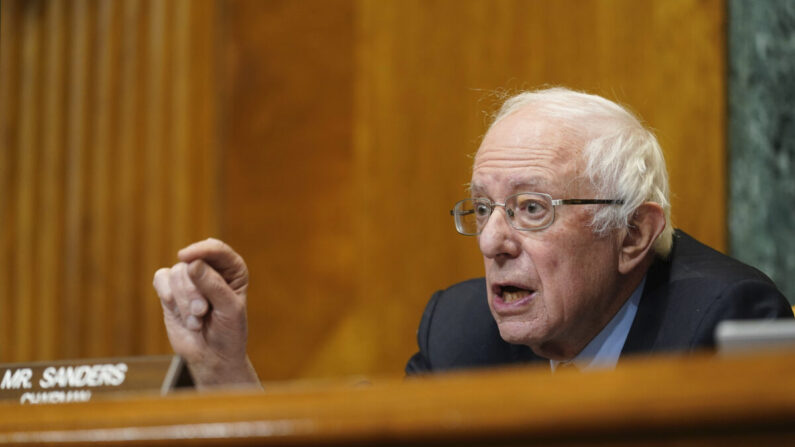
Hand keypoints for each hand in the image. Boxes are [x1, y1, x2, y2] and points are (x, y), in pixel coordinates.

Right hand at [152, 238, 259, 388]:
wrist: (212, 356)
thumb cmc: (228, 332)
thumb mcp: (229, 310)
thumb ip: (214, 286)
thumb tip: (193, 263)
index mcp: (232, 269)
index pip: (216, 249)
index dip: (201, 250)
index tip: (185, 257)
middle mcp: (211, 269)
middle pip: (192, 264)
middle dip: (193, 292)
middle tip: (202, 312)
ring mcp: (190, 279)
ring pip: (176, 273)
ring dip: (184, 302)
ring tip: (196, 320)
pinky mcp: (171, 290)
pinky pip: (161, 279)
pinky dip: (168, 296)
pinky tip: (178, 311)